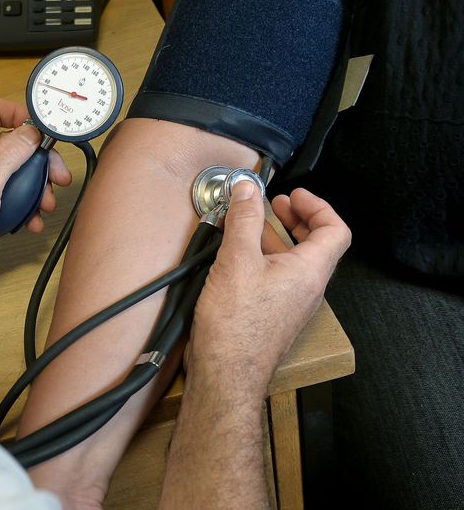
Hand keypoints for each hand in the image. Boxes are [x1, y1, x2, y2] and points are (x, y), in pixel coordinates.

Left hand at [0, 97, 71, 281]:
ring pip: (12, 169)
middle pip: (10, 142)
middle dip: (37, 158)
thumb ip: (7, 154)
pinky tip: (30, 219)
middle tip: (57, 176)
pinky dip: (22, 203)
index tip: (44, 133)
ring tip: (46, 203)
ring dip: (34, 185)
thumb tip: (31, 132)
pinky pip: (6, 191)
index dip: (21, 114)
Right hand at [185, 183, 350, 395]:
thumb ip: (244, 220)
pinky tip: (237, 257)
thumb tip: (247, 189)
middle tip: (275, 204)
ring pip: (294, 262)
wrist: (226, 373)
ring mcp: (291, 304)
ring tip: (249, 226)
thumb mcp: (237, 260)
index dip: (318, 206)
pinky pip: (278, 278)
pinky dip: (264, 259)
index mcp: (310, 271)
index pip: (335, 230)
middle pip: (316, 244)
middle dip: (296, 219)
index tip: (293, 195)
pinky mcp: (273, 315)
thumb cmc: (236, 325)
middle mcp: (307, 288)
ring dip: (276, 238)